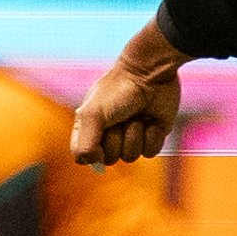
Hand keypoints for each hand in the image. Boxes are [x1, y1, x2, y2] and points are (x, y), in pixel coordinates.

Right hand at [73, 33, 186, 163]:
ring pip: (131, 156)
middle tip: (120, 118)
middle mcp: (108, 134)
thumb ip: (84, 143)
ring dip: (135, 135)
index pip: (84, 156)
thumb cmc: (117, 90)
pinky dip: (152, 136)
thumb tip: (92, 163)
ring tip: (136, 115)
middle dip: (117, 139)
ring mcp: (131, 135)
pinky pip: (151, 152)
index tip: (99, 136)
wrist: (151, 72)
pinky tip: (151, 119)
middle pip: (110, 159)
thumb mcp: (92, 114)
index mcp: (89, 127)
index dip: (92, 152)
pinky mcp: (153, 134)